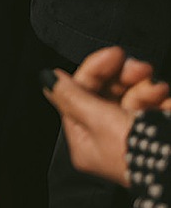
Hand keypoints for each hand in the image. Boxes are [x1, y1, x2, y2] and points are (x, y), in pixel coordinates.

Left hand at [46, 46, 170, 187]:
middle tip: (140, 67)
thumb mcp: (99, 120)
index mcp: (85, 142)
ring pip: (132, 98)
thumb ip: (72, 96)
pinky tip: (166, 98)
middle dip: (124, 77)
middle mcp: (105, 140)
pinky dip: (160, 100)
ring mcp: (131, 137)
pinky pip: (153, 110)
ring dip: (146, 87)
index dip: (94, 71)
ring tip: (158, 87)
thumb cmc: (138, 152)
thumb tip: (48, 79)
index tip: (112, 55)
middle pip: (106, 94)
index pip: (78, 96)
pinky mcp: (156, 135)